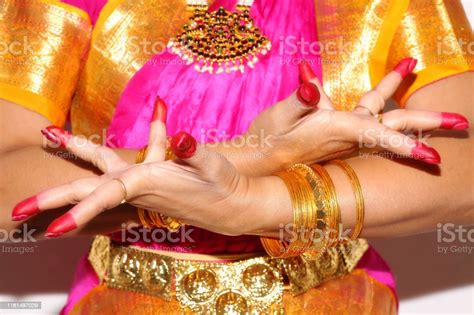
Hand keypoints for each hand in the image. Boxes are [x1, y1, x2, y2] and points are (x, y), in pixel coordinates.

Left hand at [12, 110, 261, 236]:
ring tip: (52, 133)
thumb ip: (192, 151)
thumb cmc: (222, 187)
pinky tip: (159, 110)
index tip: (50, 229)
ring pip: (101, 168)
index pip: (106, 194)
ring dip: (78, 150)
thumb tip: (179, 136)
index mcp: (148, 182)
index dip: (79, 209)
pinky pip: (130, 160)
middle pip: (87, 191)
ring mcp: (141, 182)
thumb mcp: (211, 166)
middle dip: (55, 199)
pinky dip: (137, 141)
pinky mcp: (149, 178)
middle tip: (17, 212)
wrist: (232, 204)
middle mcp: (138, 185)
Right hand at [243, 58, 468, 172]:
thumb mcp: (278, 118)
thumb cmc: (266, 142)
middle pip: (393, 125)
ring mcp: (342, 134)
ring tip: (408, 66)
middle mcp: (344, 134)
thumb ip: (299, 99)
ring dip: (397, 94)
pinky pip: (362, 114)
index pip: (378, 134)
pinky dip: (373, 97)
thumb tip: (310, 80)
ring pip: (378, 114)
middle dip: (426, 123)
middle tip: (462, 120)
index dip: (406, 145)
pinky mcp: (334, 131)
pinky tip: (369, 81)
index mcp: (334, 130)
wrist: (257, 164)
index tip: (435, 157)